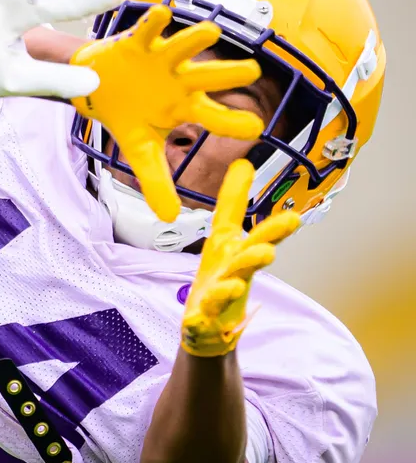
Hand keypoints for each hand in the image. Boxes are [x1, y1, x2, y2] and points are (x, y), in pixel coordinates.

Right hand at [70, 4, 265, 220]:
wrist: (94, 89)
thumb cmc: (126, 115)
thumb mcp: (140, 151)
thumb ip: (155, 181)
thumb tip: (169, 218)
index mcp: (185, 107)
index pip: (215, 117)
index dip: (233, 123)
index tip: (256, 130)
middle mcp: (180, 80)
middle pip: (209, 78)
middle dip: (228, 75)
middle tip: (251, 72)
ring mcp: (161, 59)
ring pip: (183, 48)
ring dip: (195, 40)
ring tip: (210, 32)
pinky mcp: (138, 43)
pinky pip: (148, 30)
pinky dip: (153, 22)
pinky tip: (161, 13)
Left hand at [181, 159, 301, 356]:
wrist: (207, 327)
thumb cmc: (220, 276)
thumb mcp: (225, 236)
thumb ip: (234, 202)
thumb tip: (244, 162)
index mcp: (237, 253)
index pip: (255, 237)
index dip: (273, 231)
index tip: (294, 220)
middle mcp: (234, 275)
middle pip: (247, 264)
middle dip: (257, 256)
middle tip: (269, 251)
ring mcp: (220, 300)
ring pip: (227, 292)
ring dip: (230, 288)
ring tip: (234, 286)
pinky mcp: (203, 320)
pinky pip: (200, 320)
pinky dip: (199, 321)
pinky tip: (194, 321)